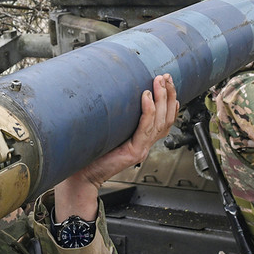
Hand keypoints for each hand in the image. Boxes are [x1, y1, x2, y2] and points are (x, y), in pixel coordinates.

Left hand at [54, 74, 178, 221]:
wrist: (82, 176)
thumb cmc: (92, 153)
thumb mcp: (110, 130)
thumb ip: (118, 117)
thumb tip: (116, 92)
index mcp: (142, 140)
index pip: (165, 120)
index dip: (170, 101)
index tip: (168, 83)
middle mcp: (145, 144)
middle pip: (167, 118)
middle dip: (169, 95)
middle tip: (167, 77)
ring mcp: (141, 149)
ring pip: (160, 122)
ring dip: (161, 99)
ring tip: (160, 82)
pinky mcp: (133, 152)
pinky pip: (145, 129)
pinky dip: (148, 111)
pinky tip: (146, 97)